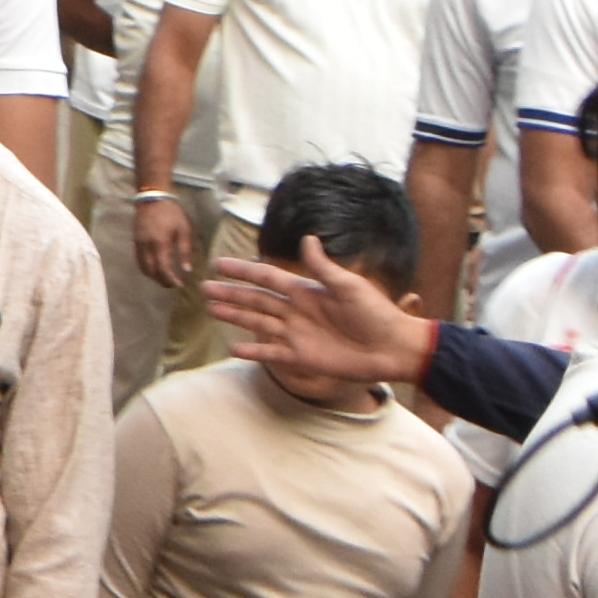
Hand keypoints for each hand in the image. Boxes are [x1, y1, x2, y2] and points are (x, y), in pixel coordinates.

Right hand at [132, 188, 200, 289]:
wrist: (153, 197)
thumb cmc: (172, 213)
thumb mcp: (184, 230)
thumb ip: (184, 251)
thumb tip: (187, 270)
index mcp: (160, 243)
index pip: (163, 269)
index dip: (171, 280)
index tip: (180, 285)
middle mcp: (146, 246)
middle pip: (151, 271)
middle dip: (161, 281)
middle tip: (172, 284)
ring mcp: (138, 243)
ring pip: (142, 267)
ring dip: (153, 276)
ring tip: (164, 278)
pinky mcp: (135, 241)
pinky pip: (138, 260)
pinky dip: (146, 268)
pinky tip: (155, 268)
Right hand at [201, 242, 429, 385]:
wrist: (393, 349)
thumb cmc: (377, 314)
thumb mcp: (349, 286)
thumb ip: (323, 267)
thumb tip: (307, 238)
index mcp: (306, 291)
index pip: (267, 277)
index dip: (243, 270)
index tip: (219, 264)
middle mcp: (297, 311)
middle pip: (256, 300)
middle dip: (231, 293)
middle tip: (204, 288)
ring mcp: (298, 335)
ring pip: (258, 323)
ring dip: (235, 317)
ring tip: (211, 311)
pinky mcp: (304, 358)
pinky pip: (273, 354)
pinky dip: (254, 350)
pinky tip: (234, 346)